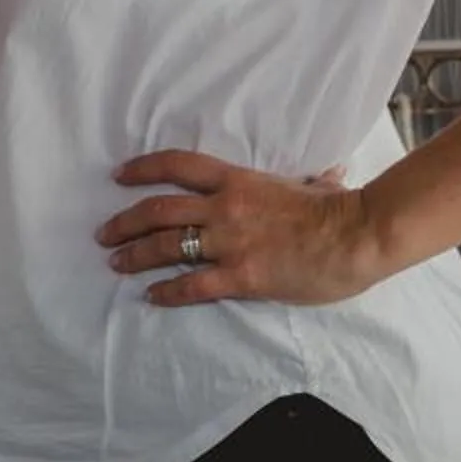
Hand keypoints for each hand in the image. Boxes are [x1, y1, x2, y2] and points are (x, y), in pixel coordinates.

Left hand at [97, 151, 383, 307]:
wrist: (356, 235)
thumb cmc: (339, 210)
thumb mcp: (313, 184)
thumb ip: (306, 181)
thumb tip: (330, 174)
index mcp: (238, 180)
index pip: (179, 165)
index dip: (143, 168)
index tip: (119, 175)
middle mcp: (225, 207)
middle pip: (159, 210)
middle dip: (125, 222)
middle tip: (104, 234)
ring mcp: (230, 242)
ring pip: (167, 246)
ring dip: (135, 255)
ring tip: (116, 264)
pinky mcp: (241, 275)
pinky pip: (192, 285)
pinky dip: (167, 291)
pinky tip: (151, 296)